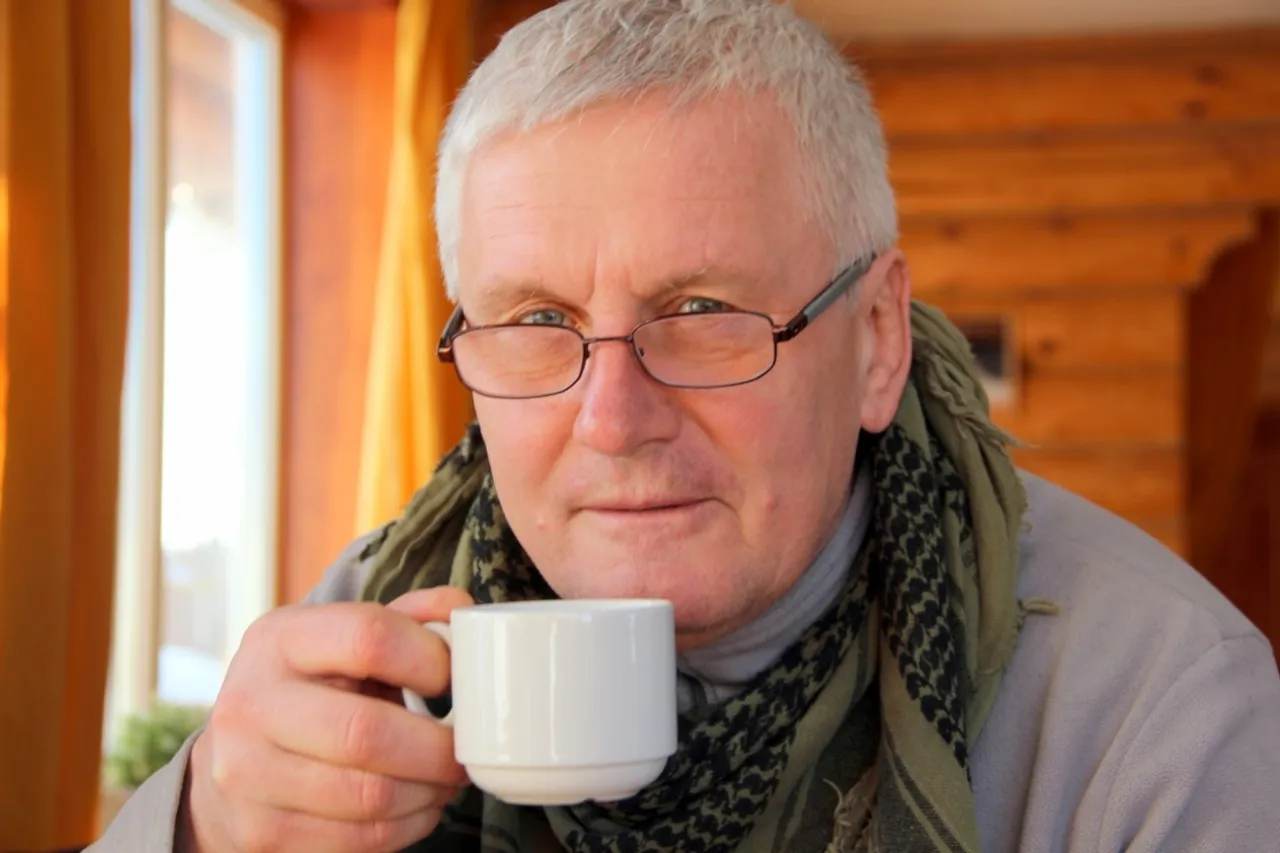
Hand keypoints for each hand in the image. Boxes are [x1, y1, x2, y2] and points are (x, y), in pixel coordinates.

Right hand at [180, 587, 473, 852]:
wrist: (237, 755)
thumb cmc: (314, 686)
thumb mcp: (345, 636)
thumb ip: (409, 619)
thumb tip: (463, 615)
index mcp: (279, 640)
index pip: (369, 638)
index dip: (430, 660)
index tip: (451, 679)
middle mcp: (250, 705)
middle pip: (366, 733)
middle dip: (436, 748)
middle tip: (462, 750)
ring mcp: (247, 775)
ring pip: (369, 797)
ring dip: (428, 792)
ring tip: (444, 777)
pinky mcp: (261, 834)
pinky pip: (361, 840)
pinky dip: (408, 826)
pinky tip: (416, 803)